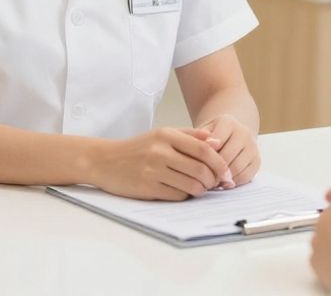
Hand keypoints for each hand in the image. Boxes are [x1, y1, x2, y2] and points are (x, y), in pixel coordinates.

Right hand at [89, 127, 232, 200]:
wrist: (104, 160)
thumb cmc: (137, 148)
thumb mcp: (161, 134)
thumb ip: (189, 136)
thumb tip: (216, 141)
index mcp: (166, 135)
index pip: (203, 149)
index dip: (219, 163)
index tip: (226, 172)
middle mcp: (160, 151)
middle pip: (200, 169)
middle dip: (213, 180)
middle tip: (216, 184)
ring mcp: (152, 170)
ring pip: (191, 185)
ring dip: (201, 190)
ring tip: (200, 188)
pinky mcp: (146, 188)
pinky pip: (177, 196)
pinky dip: (185, 196)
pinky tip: (183, 192)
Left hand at [195, 113, 259, 187]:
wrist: (231, 135)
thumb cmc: (212, 135)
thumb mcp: (203, 131)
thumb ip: (199, 138)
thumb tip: (205, 145)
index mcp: (228, 122)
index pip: (216, 140)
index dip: (206, 154)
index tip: (198, 162)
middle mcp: (243, 132)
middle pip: (227, 156)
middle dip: (213, 169)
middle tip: (202, 178)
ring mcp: (253, 146)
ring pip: (236, 168)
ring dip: (222, 178)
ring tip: (211, 181)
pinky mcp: (257, 160)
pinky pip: (245, 176)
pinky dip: (233, 182)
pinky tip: (223, 182)